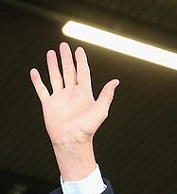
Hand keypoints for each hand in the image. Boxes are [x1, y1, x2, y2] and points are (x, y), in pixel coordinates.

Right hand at [30, 42, 118, 180]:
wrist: (72, 141)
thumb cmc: (88, 128)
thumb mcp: (101, 110)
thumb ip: (106, 95)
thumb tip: (116, 81)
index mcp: (84, 93)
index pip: (82, 72)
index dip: (81, 61)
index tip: (79, 49)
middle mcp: (72, 93)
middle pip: (69, 71)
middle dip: (66, 58)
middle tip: (64, 45)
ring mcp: (60, 98)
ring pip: (55, 77)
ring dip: (53, 65)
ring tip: (51, 52)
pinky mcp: (49, 104)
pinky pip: (42, 90)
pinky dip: (37, 81)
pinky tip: (35, 72)